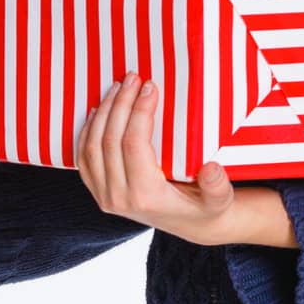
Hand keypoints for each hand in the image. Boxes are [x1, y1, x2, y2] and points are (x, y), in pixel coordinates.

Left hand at [76, 72, 295, 248]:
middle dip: (121, 103)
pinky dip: (88, 130)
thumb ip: (217, 186)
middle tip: (133, 77)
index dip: (140, 111)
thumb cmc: (207, 206)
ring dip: (103, 112)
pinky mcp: (98, 192)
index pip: (134, 144)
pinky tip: (99, 109)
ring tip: (118, 86)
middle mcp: (118, 198)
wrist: (192, 226)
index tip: (151, 86)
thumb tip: (211, 168)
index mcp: (146, 196)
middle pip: (109, 141)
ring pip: (91, 146)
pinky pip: (83, 157)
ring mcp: (104, 196)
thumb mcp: (220, 200)